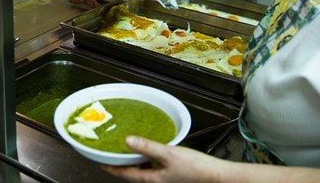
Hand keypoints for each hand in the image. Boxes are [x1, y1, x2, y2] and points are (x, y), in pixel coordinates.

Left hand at [102, 136, 225, 182]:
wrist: (217, 177)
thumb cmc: (197, 169)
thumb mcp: (169, 154)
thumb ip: (148, 147)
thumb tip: (128, 141)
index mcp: (154, 180)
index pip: (127, 175)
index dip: (113, 168)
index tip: (102, 163)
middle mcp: (159, 182)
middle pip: (135, 173)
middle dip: (124, 165)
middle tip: (114, 155)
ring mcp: (167, 179)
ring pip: (146, 171)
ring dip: (138, 162)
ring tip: (132, 151)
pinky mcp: (175, 175)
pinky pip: (157, 168)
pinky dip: (151, 160)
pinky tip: (155, 152)